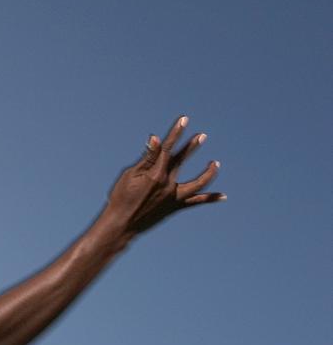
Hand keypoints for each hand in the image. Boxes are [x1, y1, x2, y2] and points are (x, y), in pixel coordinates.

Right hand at [106, 117, 224, 238]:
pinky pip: (196, 202)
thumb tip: (156, 139)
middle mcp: (168, 185)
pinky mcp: (175, 207)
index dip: (176, 133)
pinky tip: (223, 196)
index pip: (168, 148)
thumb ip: (147, 158)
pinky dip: (210, 198)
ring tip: (215, 163)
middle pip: (183, 161)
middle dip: (192, 146)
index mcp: (155, 174)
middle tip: (202, 136)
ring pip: (198, 183)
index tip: (184, 120)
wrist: (122, 224)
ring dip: (208, 173)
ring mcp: (173, 197)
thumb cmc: (121, 197)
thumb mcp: (130, 175)